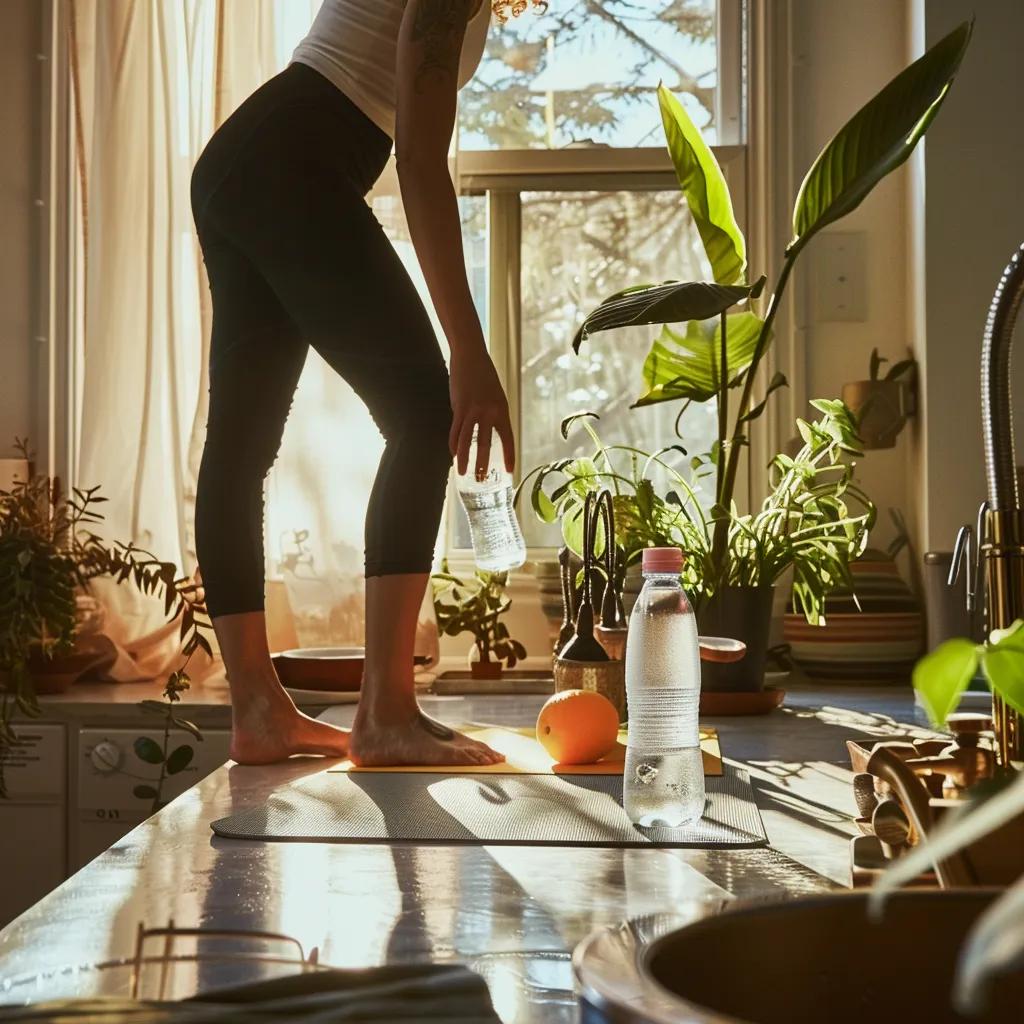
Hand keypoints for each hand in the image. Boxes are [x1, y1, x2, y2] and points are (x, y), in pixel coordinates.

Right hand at [448, 348, 514, 479]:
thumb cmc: (484, 376)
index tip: (510, 471)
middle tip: (482, 479)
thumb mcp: (495, 395)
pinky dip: (454, 444)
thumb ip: (492, 414)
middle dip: (484, 464)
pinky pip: (456, 431)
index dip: (509, 455)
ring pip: (468, 441)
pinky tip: (453, 454)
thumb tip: (484, 431)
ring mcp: (473, 410)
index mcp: (502, 410)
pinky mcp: (459, 408)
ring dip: (465, 459)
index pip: (508, 438)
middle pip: (487, 444)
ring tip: (463, 472)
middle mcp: (489, 412)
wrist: (471, 357)